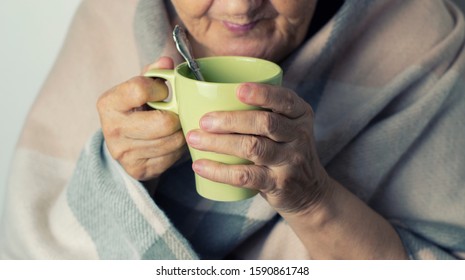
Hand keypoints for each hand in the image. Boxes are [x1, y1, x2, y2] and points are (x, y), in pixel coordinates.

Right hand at [97, 57, 186, 180]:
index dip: (160, 89)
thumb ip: (153, 73)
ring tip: (177, 126)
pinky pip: (172, 157)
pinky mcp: (138, 169)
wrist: (123, 144)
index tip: (163, 92)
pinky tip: (172, 141)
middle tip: (177, 113)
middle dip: (176, 116)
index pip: (140, 89)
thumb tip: (167, 61)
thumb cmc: (135, 109)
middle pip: (163, 122)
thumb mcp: (139, 88)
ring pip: (172, 141)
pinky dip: (178, 149)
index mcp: (108, 103)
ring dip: (181, 133)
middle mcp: (112, 129)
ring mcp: (124, 153)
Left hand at [186, 83, 330, 213]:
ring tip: (194, 139)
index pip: (284, 99)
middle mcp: (299, 135)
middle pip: (265, 123)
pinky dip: (219, 171)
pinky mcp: (278, 184)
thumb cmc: (285, 150)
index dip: (262, 93)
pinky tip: (200, 166)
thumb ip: (265, 109)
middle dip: (231, 120)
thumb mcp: (288, 126)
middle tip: (204, 120)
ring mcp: (290, 161)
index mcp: (300, 114)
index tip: (238, 90)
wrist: (309, 191)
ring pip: (253, 148)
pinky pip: (245, 176)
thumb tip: (211, 93)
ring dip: (220, 143)